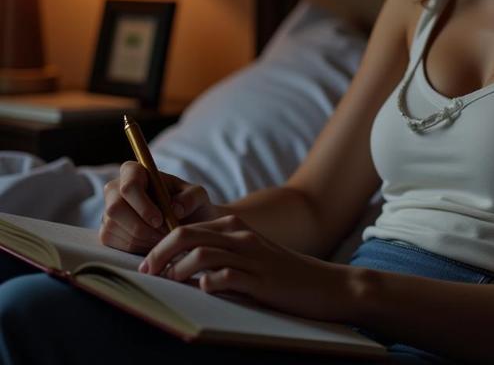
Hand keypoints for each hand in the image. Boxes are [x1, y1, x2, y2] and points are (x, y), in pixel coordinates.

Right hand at [100, 160, 222, 252]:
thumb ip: (191, 197)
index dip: (142, 204)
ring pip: (114, 228)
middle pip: (115, 208)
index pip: (129, 185)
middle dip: (140, 226)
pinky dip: (136, 248)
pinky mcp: (107, 233)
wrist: (185, 224)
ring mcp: (108, 212)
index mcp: (134, 172)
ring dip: (142, 239)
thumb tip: (175, 208)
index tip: (160, 219)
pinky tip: (152, 244)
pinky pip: (114, 244)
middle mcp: (115, 189)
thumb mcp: (198, 196)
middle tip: (163, 234)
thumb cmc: (189, 205)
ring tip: (163, 237)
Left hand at [138, 214, 348, 321]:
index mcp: (236, 228)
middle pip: (187, 235)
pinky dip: (208, 284)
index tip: (148, 264)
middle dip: (160, 253)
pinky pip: (225, 277)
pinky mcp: (259, 280)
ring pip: (202, 254)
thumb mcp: (251, 256)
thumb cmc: (282, 274)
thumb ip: (222, 255)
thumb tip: (182, 268)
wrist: (323, 285)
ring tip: (170, 283)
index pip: (188, 227)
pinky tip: (204, 291)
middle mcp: (241, 237)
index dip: (161, 244)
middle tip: (146, 273)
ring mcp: (251, 257)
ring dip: (178, 269)